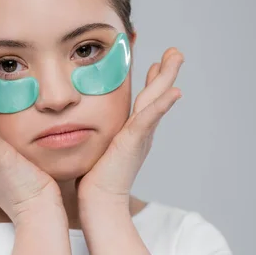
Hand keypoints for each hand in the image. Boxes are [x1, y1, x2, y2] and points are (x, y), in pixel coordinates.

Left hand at [76, 47, 184, 208]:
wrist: (98, 202)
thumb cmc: (92, 180)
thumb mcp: (96, 148)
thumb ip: (94, 135)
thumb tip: (78, 124)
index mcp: (131, 133)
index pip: (143, 102)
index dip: (151, 83)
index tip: (155, 64)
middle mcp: (139, 132)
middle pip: (155, 96)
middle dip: (166, 73)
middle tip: (175, 52)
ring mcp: (139, 136)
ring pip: (156, 100)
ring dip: (167, 78)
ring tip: (176, 57)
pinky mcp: (134, 142)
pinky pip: (149, 119)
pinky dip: (162, 105)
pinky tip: (175, 92)